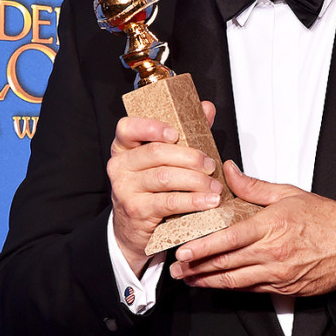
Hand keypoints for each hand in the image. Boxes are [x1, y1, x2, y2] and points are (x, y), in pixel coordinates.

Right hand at [108, 102, 221, 275]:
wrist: (132, 228)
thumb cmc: (152, 187)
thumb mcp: (165, 158)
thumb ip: (186, 131)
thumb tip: (206, 108)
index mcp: (124, 146)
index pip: (128, 128)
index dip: (151, 127)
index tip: (175, 133)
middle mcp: (120, 165)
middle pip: (156, 152)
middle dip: (190, 157)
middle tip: (211, 165)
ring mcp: (125, 188)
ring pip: (165, 177)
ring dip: (196, 181)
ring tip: (215, 186)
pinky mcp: (136, 210)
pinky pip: (169, 202)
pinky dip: (193, 200)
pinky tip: (208, 201)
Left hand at [169, 161, 335, 295]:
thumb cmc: (325, 218)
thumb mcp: (289, 193)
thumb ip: (253, 186)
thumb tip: (228, 171)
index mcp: (272, 227)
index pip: (230, 239)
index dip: (204, 247)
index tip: (183, 250)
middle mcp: (272, 254)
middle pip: (226, 264)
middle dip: (197, 267)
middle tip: (175, 267)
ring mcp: (277, 275)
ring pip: (235, 281)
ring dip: (208, 281)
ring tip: (188, 279)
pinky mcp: (283, 289)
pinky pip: (250, 289)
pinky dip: (230, 287)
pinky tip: (217, 284)